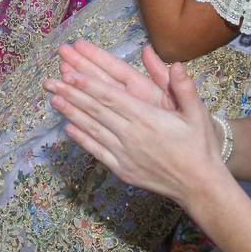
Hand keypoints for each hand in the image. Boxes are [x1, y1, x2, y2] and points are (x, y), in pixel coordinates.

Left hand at [46, 43, 223, 204]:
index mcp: (147, 118)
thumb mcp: (197, 114)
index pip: (111, 97)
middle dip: (71, 94)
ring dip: (71, 113)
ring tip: (53, 98)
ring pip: (92, 129)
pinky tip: (68, 127)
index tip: (69, 73)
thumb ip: (184, 89)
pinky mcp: (122, 169)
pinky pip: (97, 151)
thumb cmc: (199, 146)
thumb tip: (176, 65)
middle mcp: (132, 135)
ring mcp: (125, 154)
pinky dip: (81, 138)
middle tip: (50, 81)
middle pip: (96, 110)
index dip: (88, 85)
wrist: (200, 186)